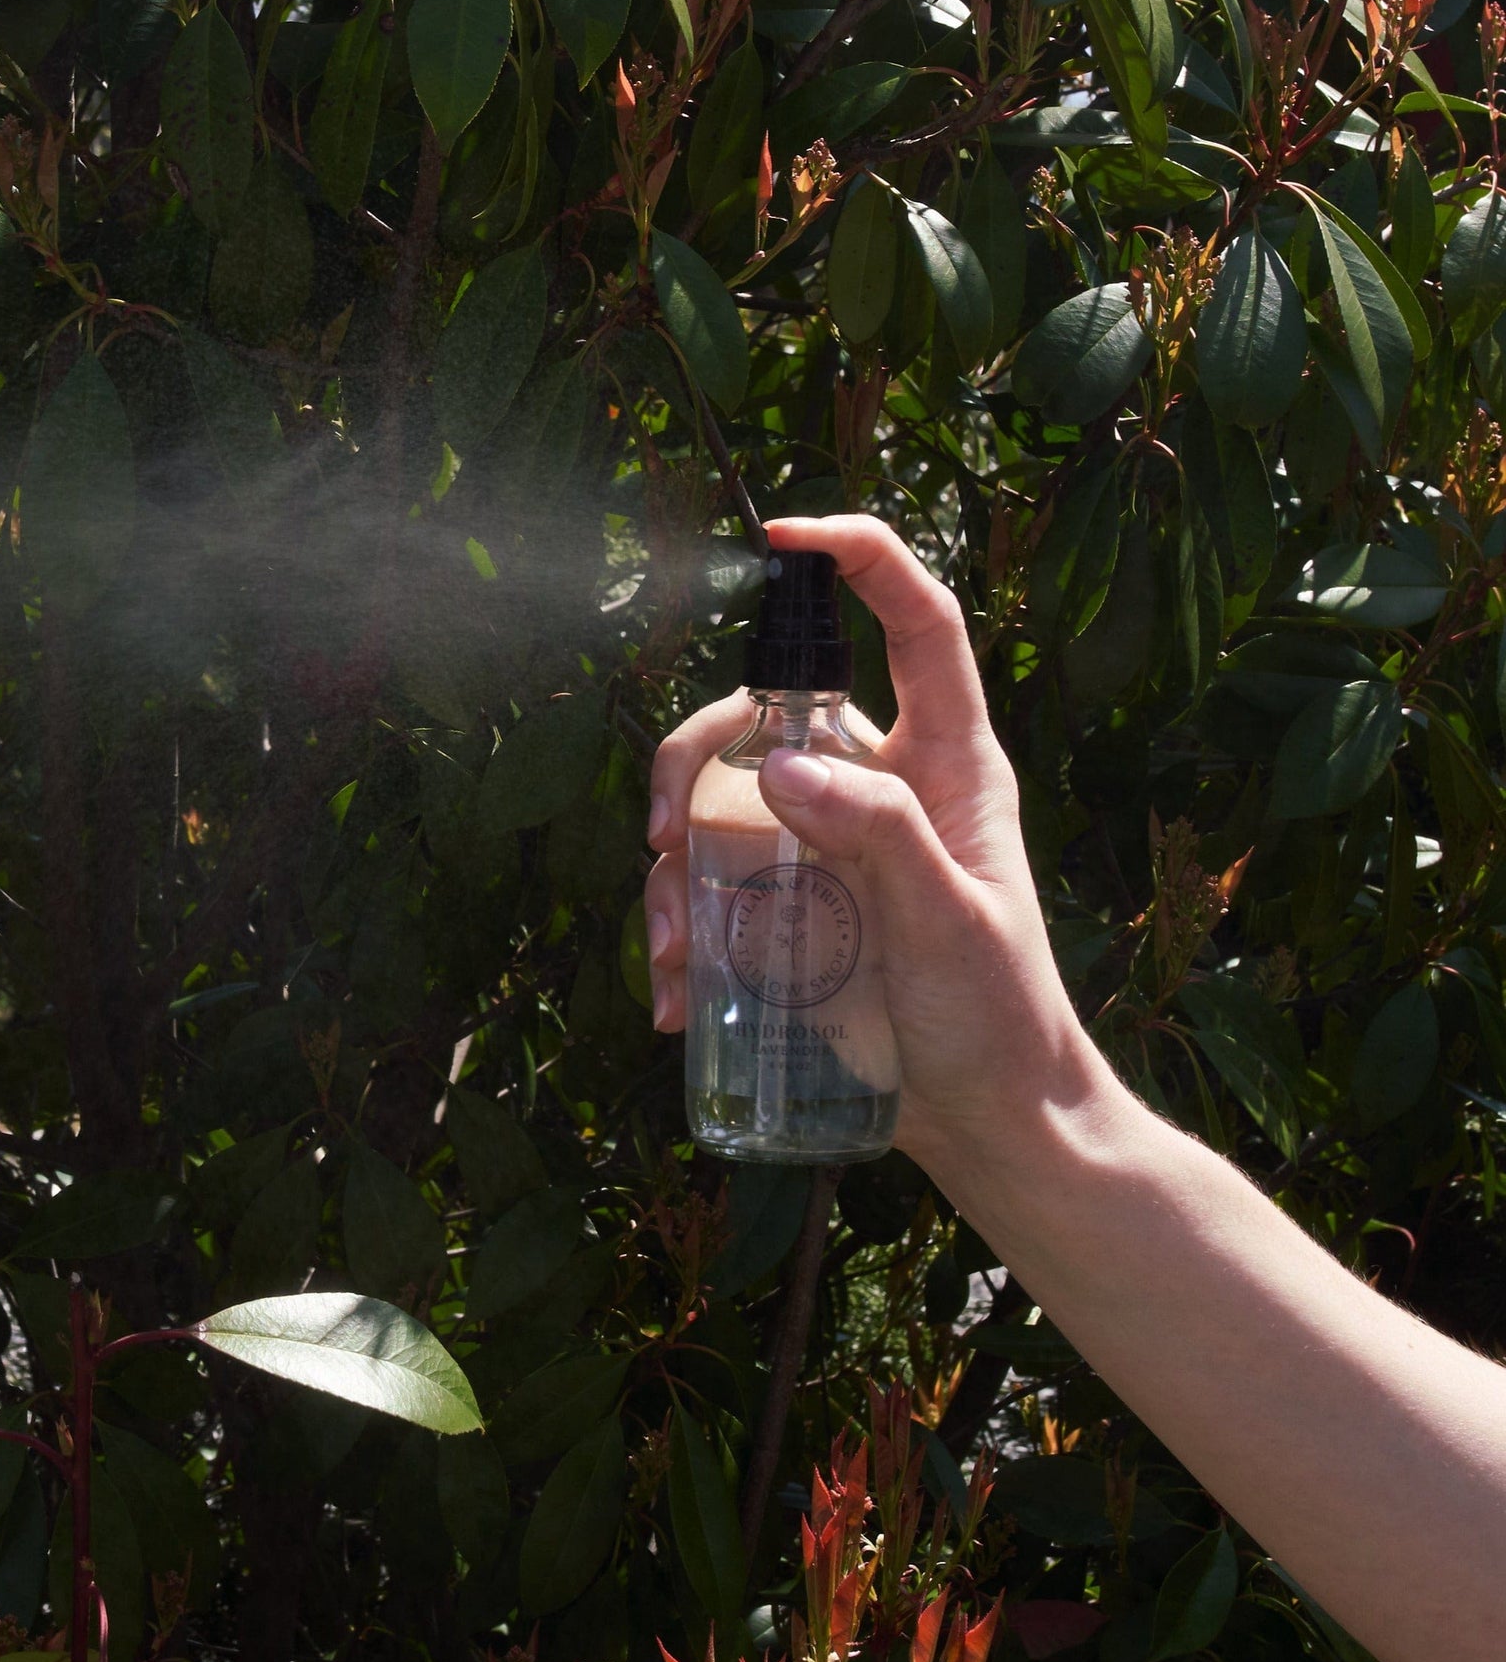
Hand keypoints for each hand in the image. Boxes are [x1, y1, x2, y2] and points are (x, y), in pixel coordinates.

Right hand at [643, 515, 1110, 1170]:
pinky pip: (714, 889)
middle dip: (693, 757)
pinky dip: (681, 931)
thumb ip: (882, 840)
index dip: (864, 559)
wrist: (991, 1125)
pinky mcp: (793, 911)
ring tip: (669, 949)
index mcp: (948, 765)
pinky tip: (678, 998)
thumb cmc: (998, 1020)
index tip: (785, 537)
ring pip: (722, 804)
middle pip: (766, 713)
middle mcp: (882, 790)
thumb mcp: (951, 928)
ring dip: (673, 866)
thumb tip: (780, 767)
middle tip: (662, 835)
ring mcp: (829, 850)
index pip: (919, 624)